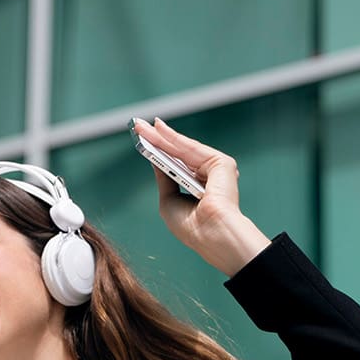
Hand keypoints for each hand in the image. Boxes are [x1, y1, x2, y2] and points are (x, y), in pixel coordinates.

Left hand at [131, 117, 269, 274]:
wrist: (210, 234)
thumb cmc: (191, 227)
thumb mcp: (168, 200)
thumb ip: (164, 178)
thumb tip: (154, 158)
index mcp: (197, 189)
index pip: (175, 165)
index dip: (159, 151)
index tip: (142, 139)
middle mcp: (207, 177)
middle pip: (177, 153)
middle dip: (156, 139)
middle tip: (138, 125)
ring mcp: (215, 169)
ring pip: (182, 148)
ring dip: (161, 136)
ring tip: (141, 126)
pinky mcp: (221, 163)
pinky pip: (191, 148)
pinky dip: (174, 138)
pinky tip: (158, 130)